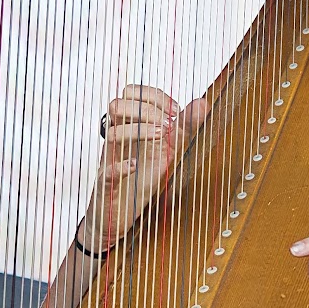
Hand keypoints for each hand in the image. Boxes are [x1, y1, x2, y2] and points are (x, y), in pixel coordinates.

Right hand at [83, 86, 207, 248]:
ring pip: (112, 133)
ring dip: (138, 131)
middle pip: (117, 105)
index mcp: (130, 125)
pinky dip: (121, 166)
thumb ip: (184, 127)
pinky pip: (107, 171)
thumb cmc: (142, 178)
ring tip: (161, 137)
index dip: (155, 96)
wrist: (121, 214)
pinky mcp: (107, 185)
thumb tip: (201, 103)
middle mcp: (118, 139)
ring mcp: (110, 160)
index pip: (133, 93)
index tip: (176, 111)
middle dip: (146, 109)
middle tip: (169, 124)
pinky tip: (135, 165)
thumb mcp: (168, 150)